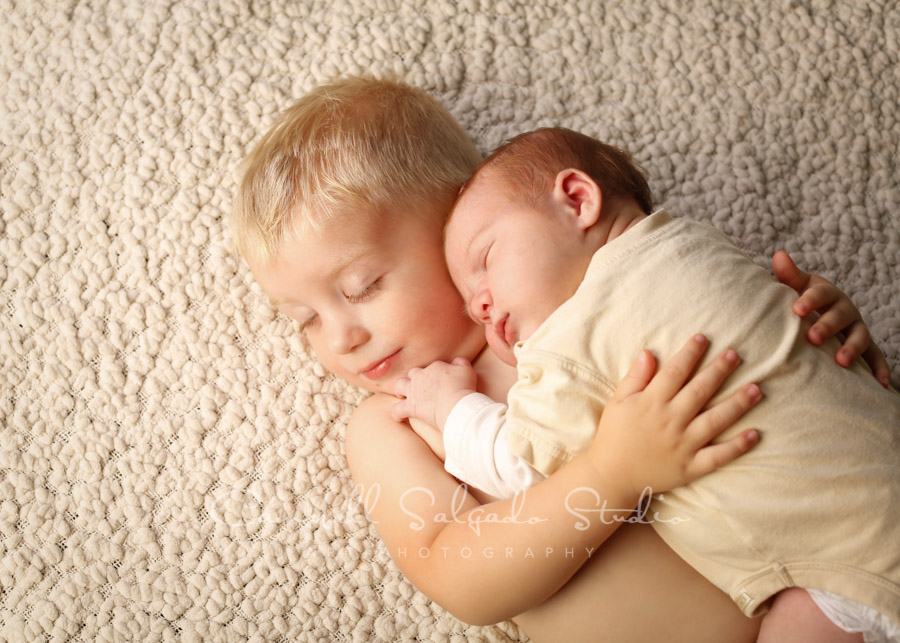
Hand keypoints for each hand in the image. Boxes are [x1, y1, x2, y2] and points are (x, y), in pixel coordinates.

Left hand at [392, 358, 477, 428]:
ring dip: (400, 390)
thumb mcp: (466, 370)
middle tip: (419, 386)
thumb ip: (460, 363)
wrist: (456, 404)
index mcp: (434, 367)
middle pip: (412, 373)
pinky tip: (400, 417)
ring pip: (399, 385)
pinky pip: (397, 410)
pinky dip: (397, 413)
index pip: (431, 368)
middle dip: (414, 378)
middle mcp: (421, 376)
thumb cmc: (463, 388)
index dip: (435, 375)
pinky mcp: (411, 407)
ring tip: (403, 396)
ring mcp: (414, 391)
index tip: (440, 382)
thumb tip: (456, 361)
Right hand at [588, 335, 761, 497]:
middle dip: (719, 371)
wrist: (611, 476)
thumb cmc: (613, 436)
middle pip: (700, 390)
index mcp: (651, 403)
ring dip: (738, 404)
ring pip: (716, 420)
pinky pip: (718, 456)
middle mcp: (670, 421)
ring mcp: (683, 445)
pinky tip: (754, 434)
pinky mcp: (690, 467)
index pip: (675, 372)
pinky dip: (737, 446)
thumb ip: (635, 378)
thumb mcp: (618, 402)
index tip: (703, 338)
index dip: (690, 353)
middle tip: (736, 355)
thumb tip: (649, 352)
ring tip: (756, 389)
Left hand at [773, 250, 889, 386]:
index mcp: (826, 293)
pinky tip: (880, 384)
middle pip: (839, 316)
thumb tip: (779, 255)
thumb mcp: (797, 285)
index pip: (820, 293)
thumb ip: (789, 275)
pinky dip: (879, 369)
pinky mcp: (864, 346)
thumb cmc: (804, 298)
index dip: (810, 300)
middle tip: (812, 337)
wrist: (822, 311)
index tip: (797, 309)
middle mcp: (844, 309)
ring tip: (841, 361)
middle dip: (827, 326)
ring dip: (852, 348)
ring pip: (859, 336)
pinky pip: (874, 357)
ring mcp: (855, 328)